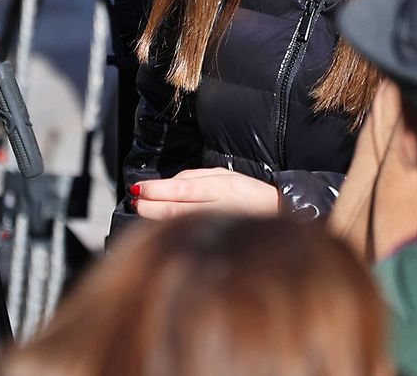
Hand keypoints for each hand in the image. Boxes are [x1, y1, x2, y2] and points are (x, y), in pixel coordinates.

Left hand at [131, 168, 280, 219]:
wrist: (280, 214)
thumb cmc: (248, 194)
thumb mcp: (223, 176)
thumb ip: (193, 180)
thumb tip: (164, 187)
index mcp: (223, 186)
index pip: (183, 189)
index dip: (158, 191)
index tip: (139, 190)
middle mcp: (222, 206)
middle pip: (179, 209)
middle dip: (152, 207)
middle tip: (136, 204)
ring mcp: (222, 225)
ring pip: (183, 224)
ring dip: (158, 219)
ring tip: (144, 212)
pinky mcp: (222, 240)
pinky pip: (192, 234)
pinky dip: (173, 231)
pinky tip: (162, 229)